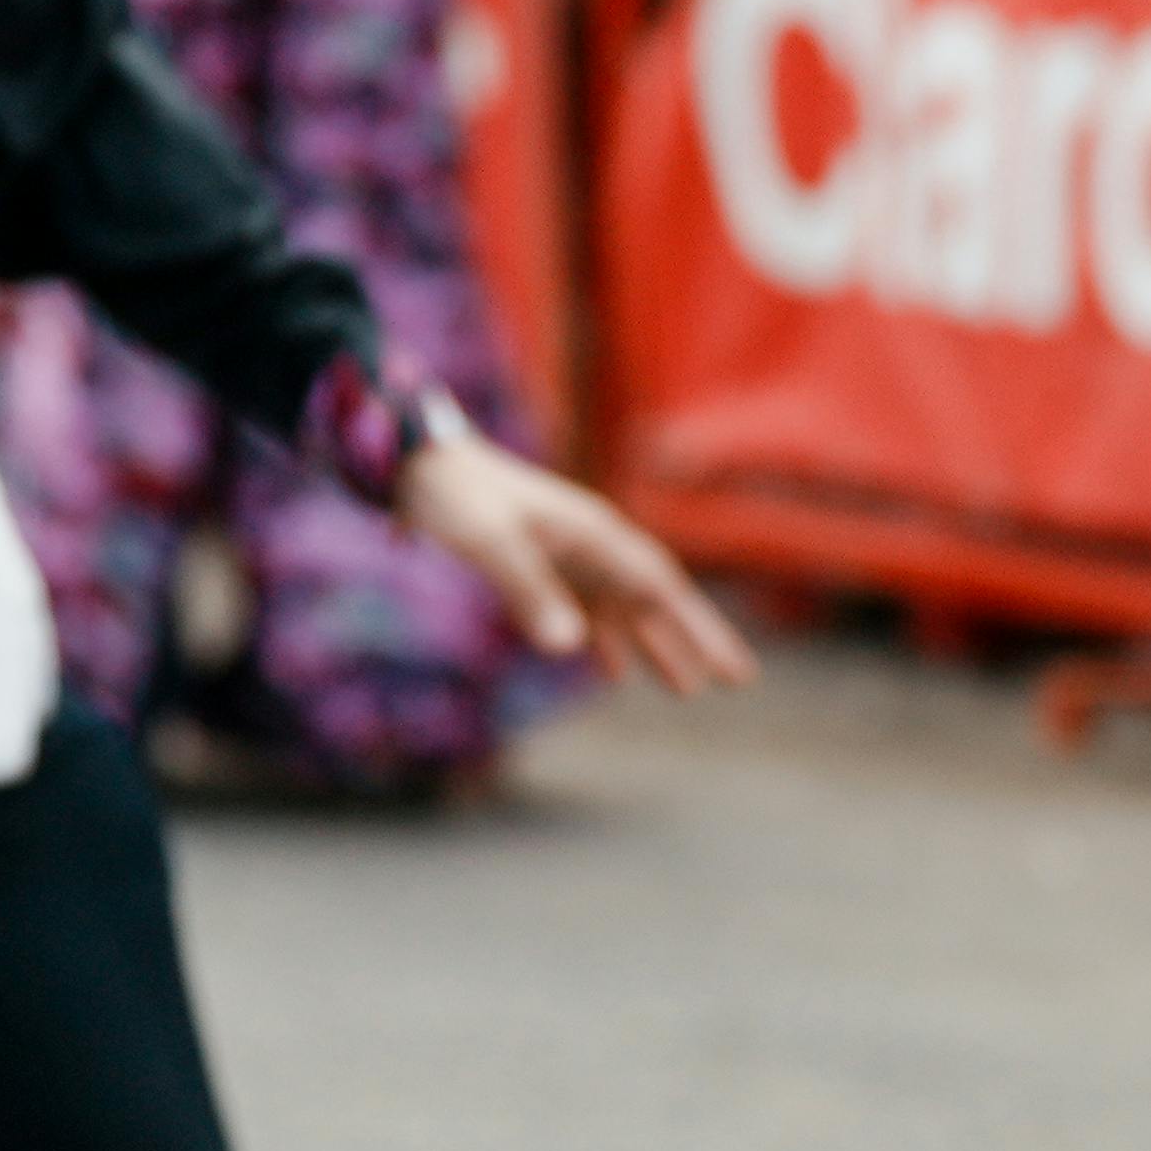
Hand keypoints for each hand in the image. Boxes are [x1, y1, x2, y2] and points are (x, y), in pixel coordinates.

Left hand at [394, 399, 753, 694]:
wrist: (413, 461)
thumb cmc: (453, 494)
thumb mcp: (489, 542)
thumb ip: (529, 591)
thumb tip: (569, 648)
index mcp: (593, 532)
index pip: (661, 587)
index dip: (699, 629)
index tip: (732, 669)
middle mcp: (591, 542)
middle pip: (656, 597)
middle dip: (695, 638)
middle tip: (737, 681)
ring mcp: (568, 553)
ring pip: (627, 607)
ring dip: (656, 645)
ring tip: (687, 689)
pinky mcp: (541, 564)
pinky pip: (589, 608)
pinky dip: (606, 639)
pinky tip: (613, 671)